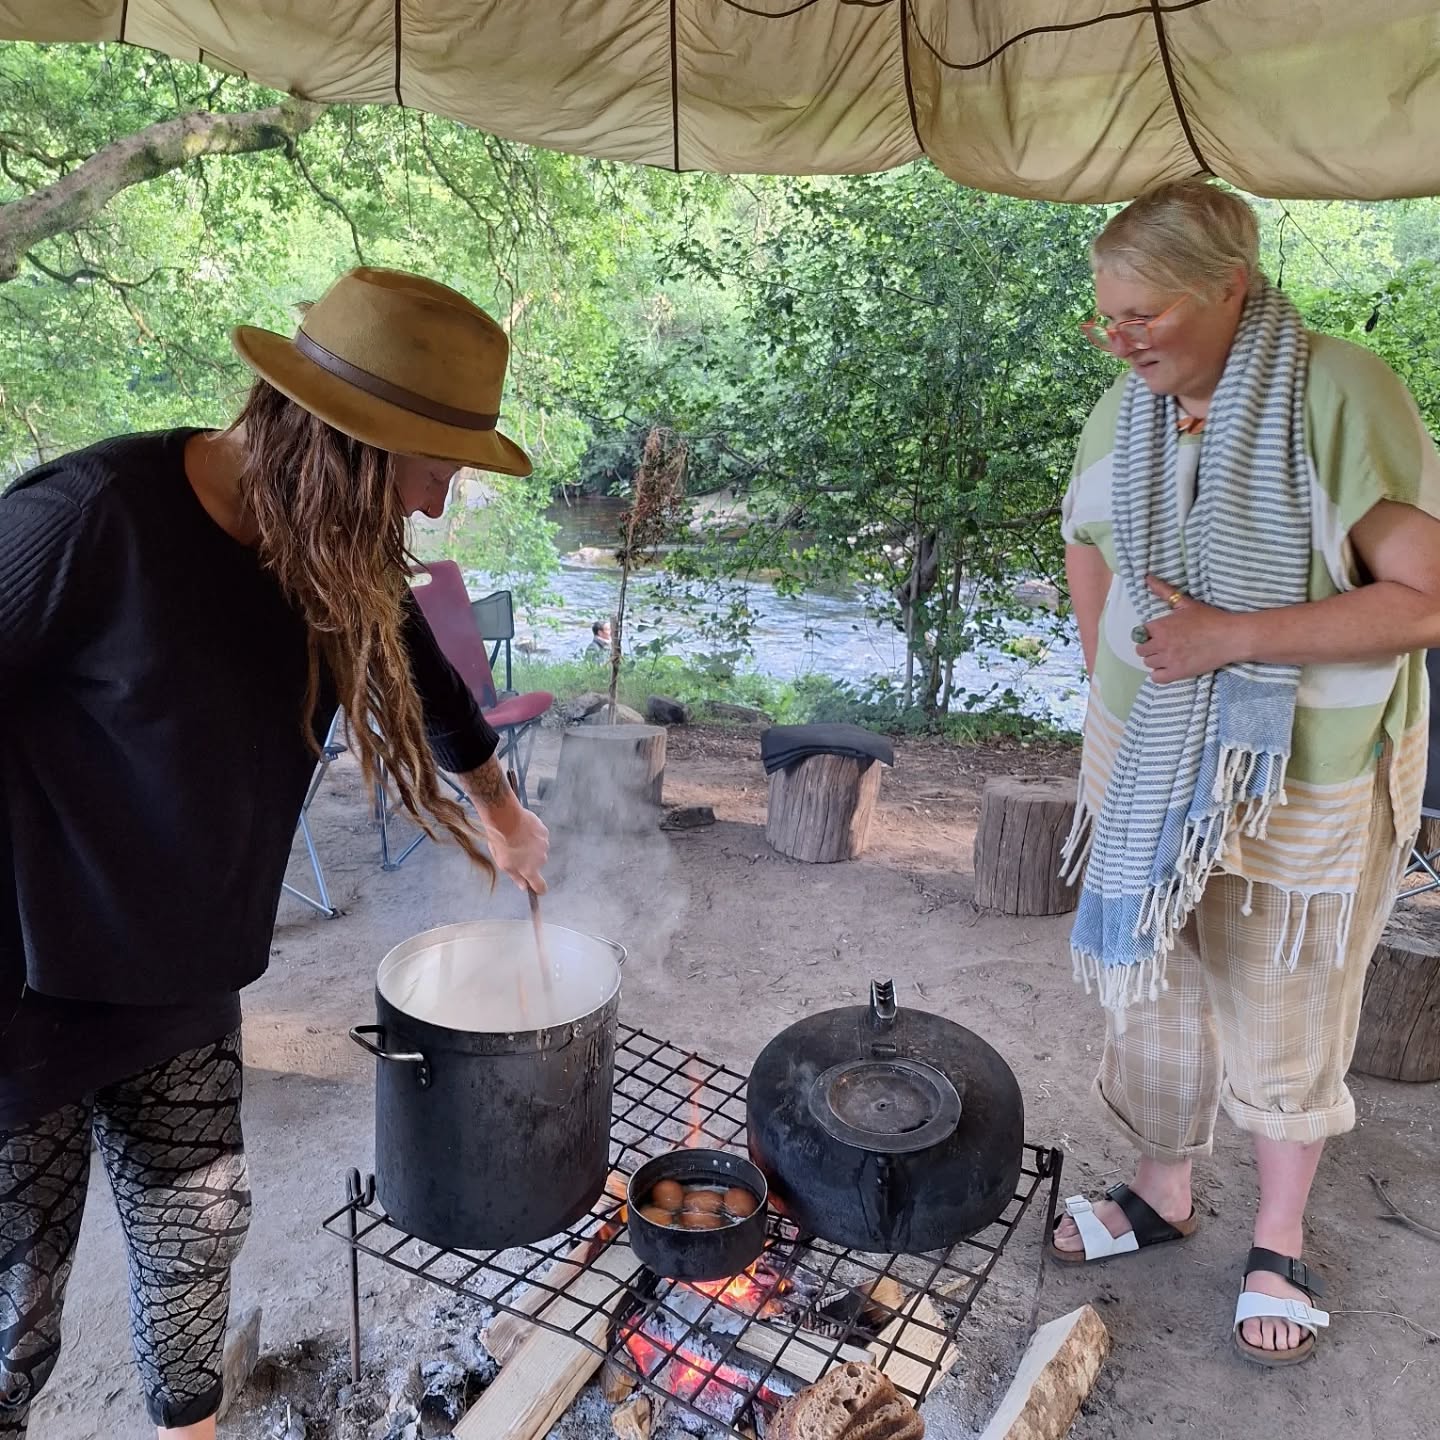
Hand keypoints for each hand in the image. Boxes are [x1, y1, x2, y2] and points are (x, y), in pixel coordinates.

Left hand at [481, 804, 549, 894]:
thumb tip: (524, 887)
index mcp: (530, 870)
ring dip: (531, 847)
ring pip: (539, 850)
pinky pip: (540, 837)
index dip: (539, 889)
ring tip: (517, 838)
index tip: (538, 890)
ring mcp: (544, 845)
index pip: (540, 886)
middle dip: (530, 861)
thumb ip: (516, 877)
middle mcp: (541, 860)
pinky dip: (533, 835)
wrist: (506, 819)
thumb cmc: (502, 843)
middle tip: (516, 853)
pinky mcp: (544, 832)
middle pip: (538, 865)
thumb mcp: (503, 865)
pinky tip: (523, 830)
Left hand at [1134, 575, 1248, 683]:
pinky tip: (1170, 667)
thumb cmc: (1210, 618)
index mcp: (1160, 626)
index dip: (1149, 634)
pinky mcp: (1178, 673)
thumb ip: (1164, 591)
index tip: (1160, 634)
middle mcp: (1160, 643)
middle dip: (1151, 647)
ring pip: (1148, 663)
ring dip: (1156, 660)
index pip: (1140, 633)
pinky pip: (1156, 678)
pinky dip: (1160, 674)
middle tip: (1166, 645)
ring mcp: (1168, 660)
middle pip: (1141, 650)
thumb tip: (1146, 577)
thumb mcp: (1185, 603)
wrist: (1231, 637)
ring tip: (1170, 655)